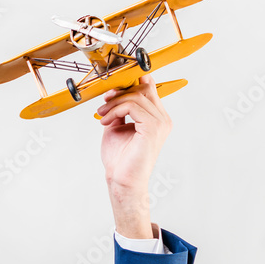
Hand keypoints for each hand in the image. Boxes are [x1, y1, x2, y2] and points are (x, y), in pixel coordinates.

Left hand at [96, 74, 171, 238]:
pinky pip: (133, 106)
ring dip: (113, 104)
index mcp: (156, 118)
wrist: (121, 179)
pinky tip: (106, 121)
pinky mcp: (153, 128)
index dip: (130, 84)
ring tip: (102, 115)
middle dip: (119, 93)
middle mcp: (162, 119)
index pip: (149, 89)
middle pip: (142, 89)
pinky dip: (115, 110)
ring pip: (135, 97)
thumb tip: (113, 92)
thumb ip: (119, 109)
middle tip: (103, 104)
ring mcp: (160, 123)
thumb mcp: (117, 126)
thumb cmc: (120, 158)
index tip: (111, 91)